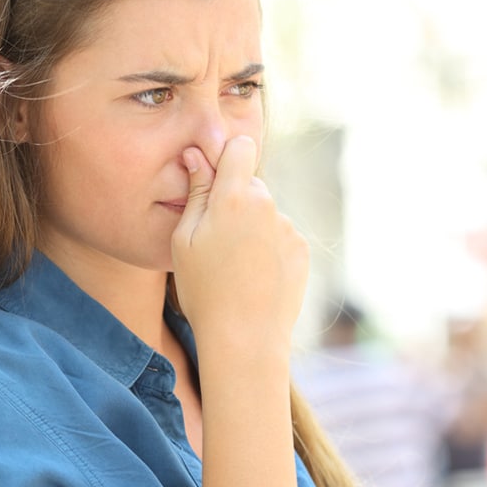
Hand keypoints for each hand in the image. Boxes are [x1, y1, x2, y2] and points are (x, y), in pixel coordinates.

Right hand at [170, 136, 308, 368]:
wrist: (245, 339)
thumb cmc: (203, 290)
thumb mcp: (185, 240)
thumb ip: (195, 193)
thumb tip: (197, 155)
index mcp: (234, 198)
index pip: (240, 148)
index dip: (227, 158)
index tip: (214, 180)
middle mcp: (267, 205)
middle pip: (251, 184)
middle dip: (235, 199)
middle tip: (216, 238)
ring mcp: (289, 228)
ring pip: (265, 213)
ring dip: (252, 226)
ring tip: (235, 266)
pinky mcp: (302, 249)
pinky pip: (281, 235)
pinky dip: (268, 248)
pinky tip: (254, 276)